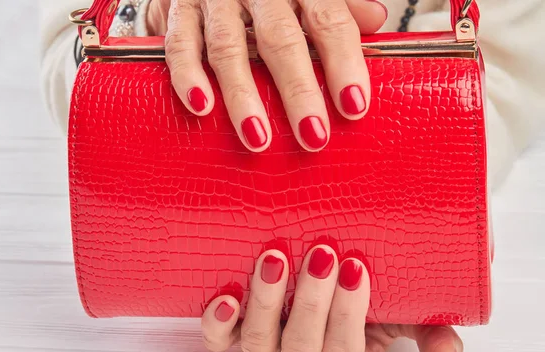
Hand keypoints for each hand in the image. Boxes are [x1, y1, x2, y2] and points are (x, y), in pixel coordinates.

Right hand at [145, 0, 387, 151]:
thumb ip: (338, 4)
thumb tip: (375, 21)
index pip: (328, 20)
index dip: (343, 63)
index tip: (354, 106)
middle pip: (281, 39)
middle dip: (298, 91)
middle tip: (313, 135)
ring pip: (228, 47)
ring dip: (243, 95)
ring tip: (259, 137)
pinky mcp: (177, 9)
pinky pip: (180, 44)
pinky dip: (188, 76)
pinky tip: (202, 108)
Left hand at [201, 245, 462, 351]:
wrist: (331, 248)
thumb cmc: (371, 277)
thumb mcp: (407, 302)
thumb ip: (431, 328)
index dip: (347, 320)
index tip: (355, 267)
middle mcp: (304, 351)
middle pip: (302, 349)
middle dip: (312, 304)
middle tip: (322, 255)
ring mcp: (268, 337)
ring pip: (260, 343)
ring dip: (267, 303)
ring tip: (276, 259)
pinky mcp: (236, 323)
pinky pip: (221, 337)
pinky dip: (220, 322)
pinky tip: (227, 295)